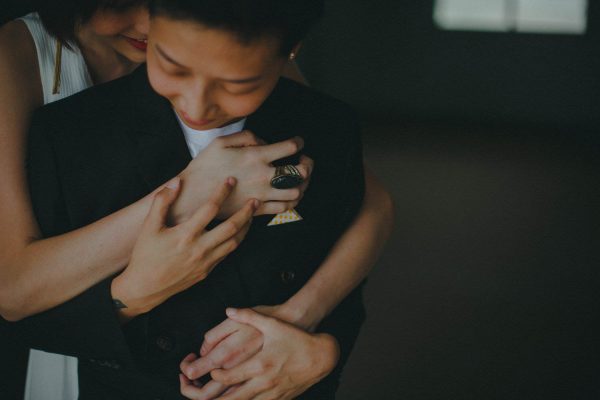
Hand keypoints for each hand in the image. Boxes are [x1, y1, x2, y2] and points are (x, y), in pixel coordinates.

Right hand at [111, 178, 256, 320]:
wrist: (145, 287)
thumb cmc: (145, 255)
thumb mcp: (149, 226)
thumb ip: (162, 202)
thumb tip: (177, 182)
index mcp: (186, 235)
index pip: (210, 208)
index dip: (222, 192)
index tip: (230, 180)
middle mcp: (200, 248)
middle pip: (231, 227)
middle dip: (246, 212)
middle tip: (255, 200)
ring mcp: (206, 261)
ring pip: (234, 242)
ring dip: (246, 228)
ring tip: (251, 215)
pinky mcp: (207, 271)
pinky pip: (227, 253)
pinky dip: (236, 241)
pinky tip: (238, 233)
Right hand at [171, 131, 313, 221]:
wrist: (193, 196)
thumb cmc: (204, 167)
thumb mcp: (221, 142)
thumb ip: (246, 136)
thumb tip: (263, 141)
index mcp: (255, 156)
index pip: (290, 147)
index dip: (299, 142)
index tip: (299, 142)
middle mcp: (263, 176)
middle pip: (300, 172)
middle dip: (308, 165)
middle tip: (305, 161)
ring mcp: (262, 194)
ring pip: (296, 192)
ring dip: (303, 184)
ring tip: (300, 180)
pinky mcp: (258, 209)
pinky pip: (284, 207)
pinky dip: (292, 201)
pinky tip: (290, 194)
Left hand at [179, 308, 339, 399]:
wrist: (321, 356)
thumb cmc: (296, 338)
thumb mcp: (272, 323)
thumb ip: (249, 316)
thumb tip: (229, 309)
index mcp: (259, 364)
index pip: (225, 377)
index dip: (211, 375)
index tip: (207, 370)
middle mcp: (263, 382)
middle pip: (229, 399)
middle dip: (208, 397)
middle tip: (196, 390)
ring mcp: (271, 393)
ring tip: (211, 398)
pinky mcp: (279, 399)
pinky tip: (236, 398)